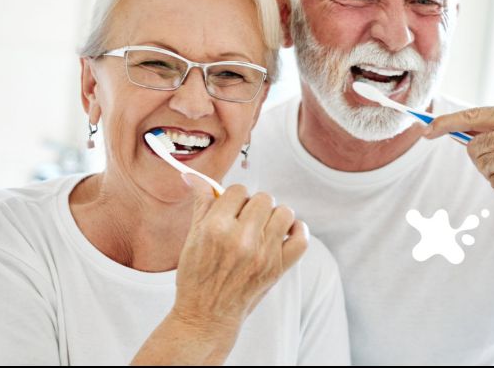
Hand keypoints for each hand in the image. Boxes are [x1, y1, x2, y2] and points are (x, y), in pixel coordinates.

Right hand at [172, 174, 308, 333]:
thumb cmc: (196, 277)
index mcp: (216, 228)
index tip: (231, 208)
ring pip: (284, 212)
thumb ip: (200, 203)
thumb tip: (194, 177)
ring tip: (264, 226)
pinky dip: (298, 231)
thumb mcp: (192, 237)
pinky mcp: (278, 268)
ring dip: (275, 215)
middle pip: (263, 198)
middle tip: (246, 219)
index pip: (237, 190)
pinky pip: (301, 239)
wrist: (207, 315)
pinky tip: (286, 232)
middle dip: (254, 205)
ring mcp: (263, 254)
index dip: (234, 197)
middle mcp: (242, 239)